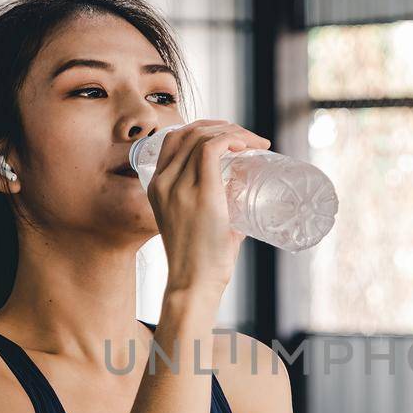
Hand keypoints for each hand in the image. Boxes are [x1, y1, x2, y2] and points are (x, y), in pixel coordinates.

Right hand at [145, 120, 271, 295]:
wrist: (193, 285)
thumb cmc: (201, 261)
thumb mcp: (200, 222)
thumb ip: (219, 203)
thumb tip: (246, 192)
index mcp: (157, 186)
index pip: (175, 138)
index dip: (204, 128)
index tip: (231, 138)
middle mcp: (163, 182)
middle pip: (190, 131)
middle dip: (223, 126)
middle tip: (251, 140)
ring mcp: (178, 187)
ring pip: (202, 136)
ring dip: (233, 131)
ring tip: (255, 143)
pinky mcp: (200, 195)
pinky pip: (212, 149)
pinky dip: (232, 139)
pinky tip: (248, 146)